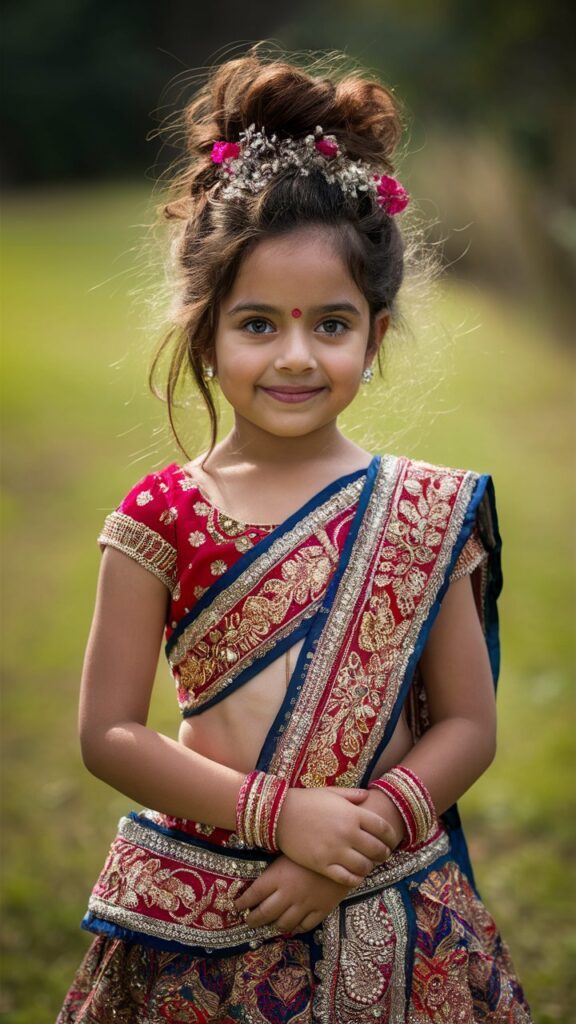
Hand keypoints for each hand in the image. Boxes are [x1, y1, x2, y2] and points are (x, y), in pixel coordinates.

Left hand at [234, 855, 351, 934]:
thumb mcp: (290, 851)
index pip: (252, 895)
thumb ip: (275, 867)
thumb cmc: (313, 845)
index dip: (242, 903)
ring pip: (283, 924)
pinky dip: (295, 929)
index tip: (236, 906)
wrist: (345, 850)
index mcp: (277, 877)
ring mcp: (305, 904)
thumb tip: (258, 875)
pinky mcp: (321, 910)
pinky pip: (304, 926)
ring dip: (273, 927)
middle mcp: (287, 894)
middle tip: (248, 920)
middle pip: (264, 914)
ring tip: (267, 926)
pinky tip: (291, 926)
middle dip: (253, 919)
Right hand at [275, 787, 394, 885]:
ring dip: (370, 867)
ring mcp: (335, 850)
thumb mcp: (331, 793)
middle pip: (377, 849)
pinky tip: (356, 875)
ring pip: (364, 866)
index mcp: (352, 814)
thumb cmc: (306, 801)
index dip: (391, 836)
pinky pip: (347, 878)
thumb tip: (368, 795)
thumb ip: (352, 796)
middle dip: (384, 853)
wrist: (279, 815)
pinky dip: (355, 879)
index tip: (392, 840)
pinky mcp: (323, 865)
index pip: (382, 828)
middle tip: (383, 855)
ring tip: (369, 865)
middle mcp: (348, 833)